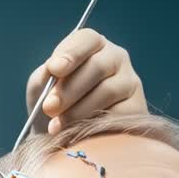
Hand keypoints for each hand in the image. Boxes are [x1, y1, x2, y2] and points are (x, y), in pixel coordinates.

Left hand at [24, 28, 146, 134]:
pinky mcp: (137, 107)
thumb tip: (51, 72)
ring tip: (57, 126)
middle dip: (69, 89)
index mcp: (92, 46)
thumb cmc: (54, 105)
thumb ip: (44, 78)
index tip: (54, 69)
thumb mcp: (42, 88)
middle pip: (97, 66)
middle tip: (49, 107)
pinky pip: (118, 114)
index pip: (86, 39)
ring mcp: (130, 82)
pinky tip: (79, 134)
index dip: (70, 53)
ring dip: (78, 110)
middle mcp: (116, 58)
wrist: (67, 138)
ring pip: (107, 91)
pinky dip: (95, 124)